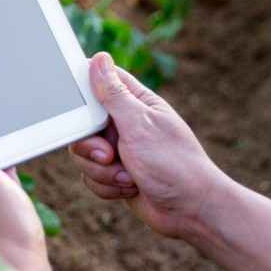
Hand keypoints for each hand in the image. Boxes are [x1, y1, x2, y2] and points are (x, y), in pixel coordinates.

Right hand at [68, 52, 230, 239]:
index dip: (83, 90)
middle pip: (82, 124)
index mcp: (134, 103)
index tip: (79, 108)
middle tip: (109, 154)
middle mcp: (124, 124)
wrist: (191, 212)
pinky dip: (106, 185)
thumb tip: (98, 59)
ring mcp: (119, 150)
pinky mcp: (115, 174)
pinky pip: (90, 175)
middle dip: (90, 146)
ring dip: (101, 170)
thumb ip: (114, 94)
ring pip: (83, 153)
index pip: (100, 81)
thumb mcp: (140, 124)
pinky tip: (129, 188)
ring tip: (128, 176)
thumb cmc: (175, 164)